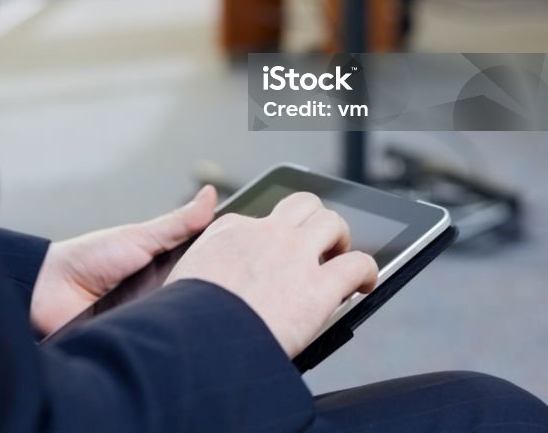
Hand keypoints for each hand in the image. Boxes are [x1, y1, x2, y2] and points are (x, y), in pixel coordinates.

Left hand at [30, 184, 217, 335]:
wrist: (48, 291)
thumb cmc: (89, 258)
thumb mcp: (140, 237)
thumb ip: (177, 223)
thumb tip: (210, 195)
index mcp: (167, 268)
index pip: (206, 268)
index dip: (224, 265)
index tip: (248, 258)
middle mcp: (163, 295)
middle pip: (199, 298)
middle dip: (211, 294)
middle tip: (231, 289)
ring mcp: (151, 320)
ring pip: (182, 323)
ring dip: (188, 317)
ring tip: (203, 312)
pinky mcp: (138, 342)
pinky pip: (160, 344)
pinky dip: (166, 338)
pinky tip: (173, 332)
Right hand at [166, 192, 377, 358]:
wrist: (195, 344)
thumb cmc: (185, 322)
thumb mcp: (180, 275)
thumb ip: (202, 263)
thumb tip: (206, 269)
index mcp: (231, 230)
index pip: (262, 218)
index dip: (274, 235)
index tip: (278, 251)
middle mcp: (266, 233)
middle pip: (303, 204)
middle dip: (315, 219)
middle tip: (320, 244)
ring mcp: (294, 256)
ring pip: (332, 221)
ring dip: (341, 238)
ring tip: (342, 257)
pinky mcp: (317, 289)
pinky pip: (357, 265)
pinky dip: (367, 271)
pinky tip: (367, 283)